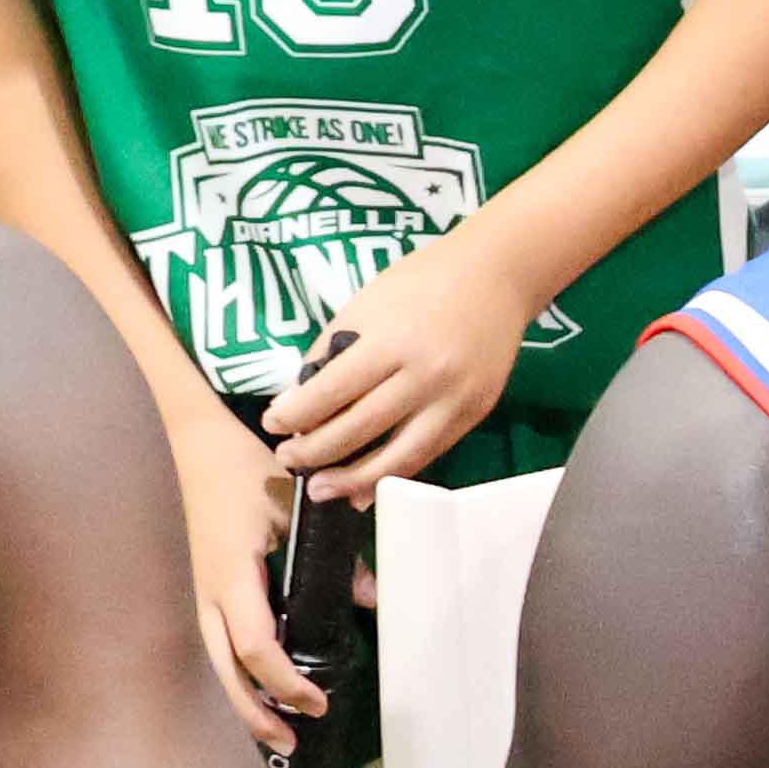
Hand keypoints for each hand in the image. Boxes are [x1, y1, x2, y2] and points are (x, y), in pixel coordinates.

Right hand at [167, 393, 319, 764]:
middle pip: (225, 671)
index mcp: (232, 576)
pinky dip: (235, 673)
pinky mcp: (195, 590)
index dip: (287, 682)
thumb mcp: (296, 508)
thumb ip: (335, 556)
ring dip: (242, 700)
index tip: (318, 702)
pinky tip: (257, 688)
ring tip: (274, 730)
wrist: (190, 444)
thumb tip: (374, 597)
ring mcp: (195, 593)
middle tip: (292, 740)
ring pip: (213, 663)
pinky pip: (212, 644)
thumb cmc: (243, 471)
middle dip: (256, 712)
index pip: (257, 646)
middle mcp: (205, 593)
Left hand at [269, 236, 544, 501]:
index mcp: (392, 341)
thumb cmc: (421, 282)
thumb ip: (331, 352)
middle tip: (287, 460)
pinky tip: (364, 490)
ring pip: (398, 456)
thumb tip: (298, 403)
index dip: (297, 414)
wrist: (496, 276)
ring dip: (353, 480)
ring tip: (320, 491)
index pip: (332, 391)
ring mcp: (454, 401)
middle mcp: (424, 376)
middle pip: (360, 428)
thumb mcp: (365, 305)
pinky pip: (427, 455)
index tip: (272, 425)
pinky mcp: (473, 415)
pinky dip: (393, 476)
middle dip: (316, 451)